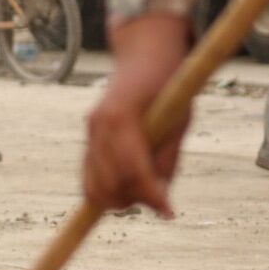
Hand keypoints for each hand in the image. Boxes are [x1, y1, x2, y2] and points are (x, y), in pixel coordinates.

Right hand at [83, 15, 190, 217]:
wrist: (143, 56)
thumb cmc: (167, 85)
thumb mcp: (179, 120)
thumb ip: (167, 158)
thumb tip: (160, 194)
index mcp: (121, 117)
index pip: (132, 169)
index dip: (152, 195)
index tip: (170, 213)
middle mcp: (98, 126)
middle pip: (109, 182)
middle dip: (135, 199)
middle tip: (160, 201)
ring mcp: (89, 132)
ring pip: (93, 184)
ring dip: (119, 198)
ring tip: (144, 193)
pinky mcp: (88, 137)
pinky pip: (88, 175)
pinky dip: (105, 189)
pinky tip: (127, 190)